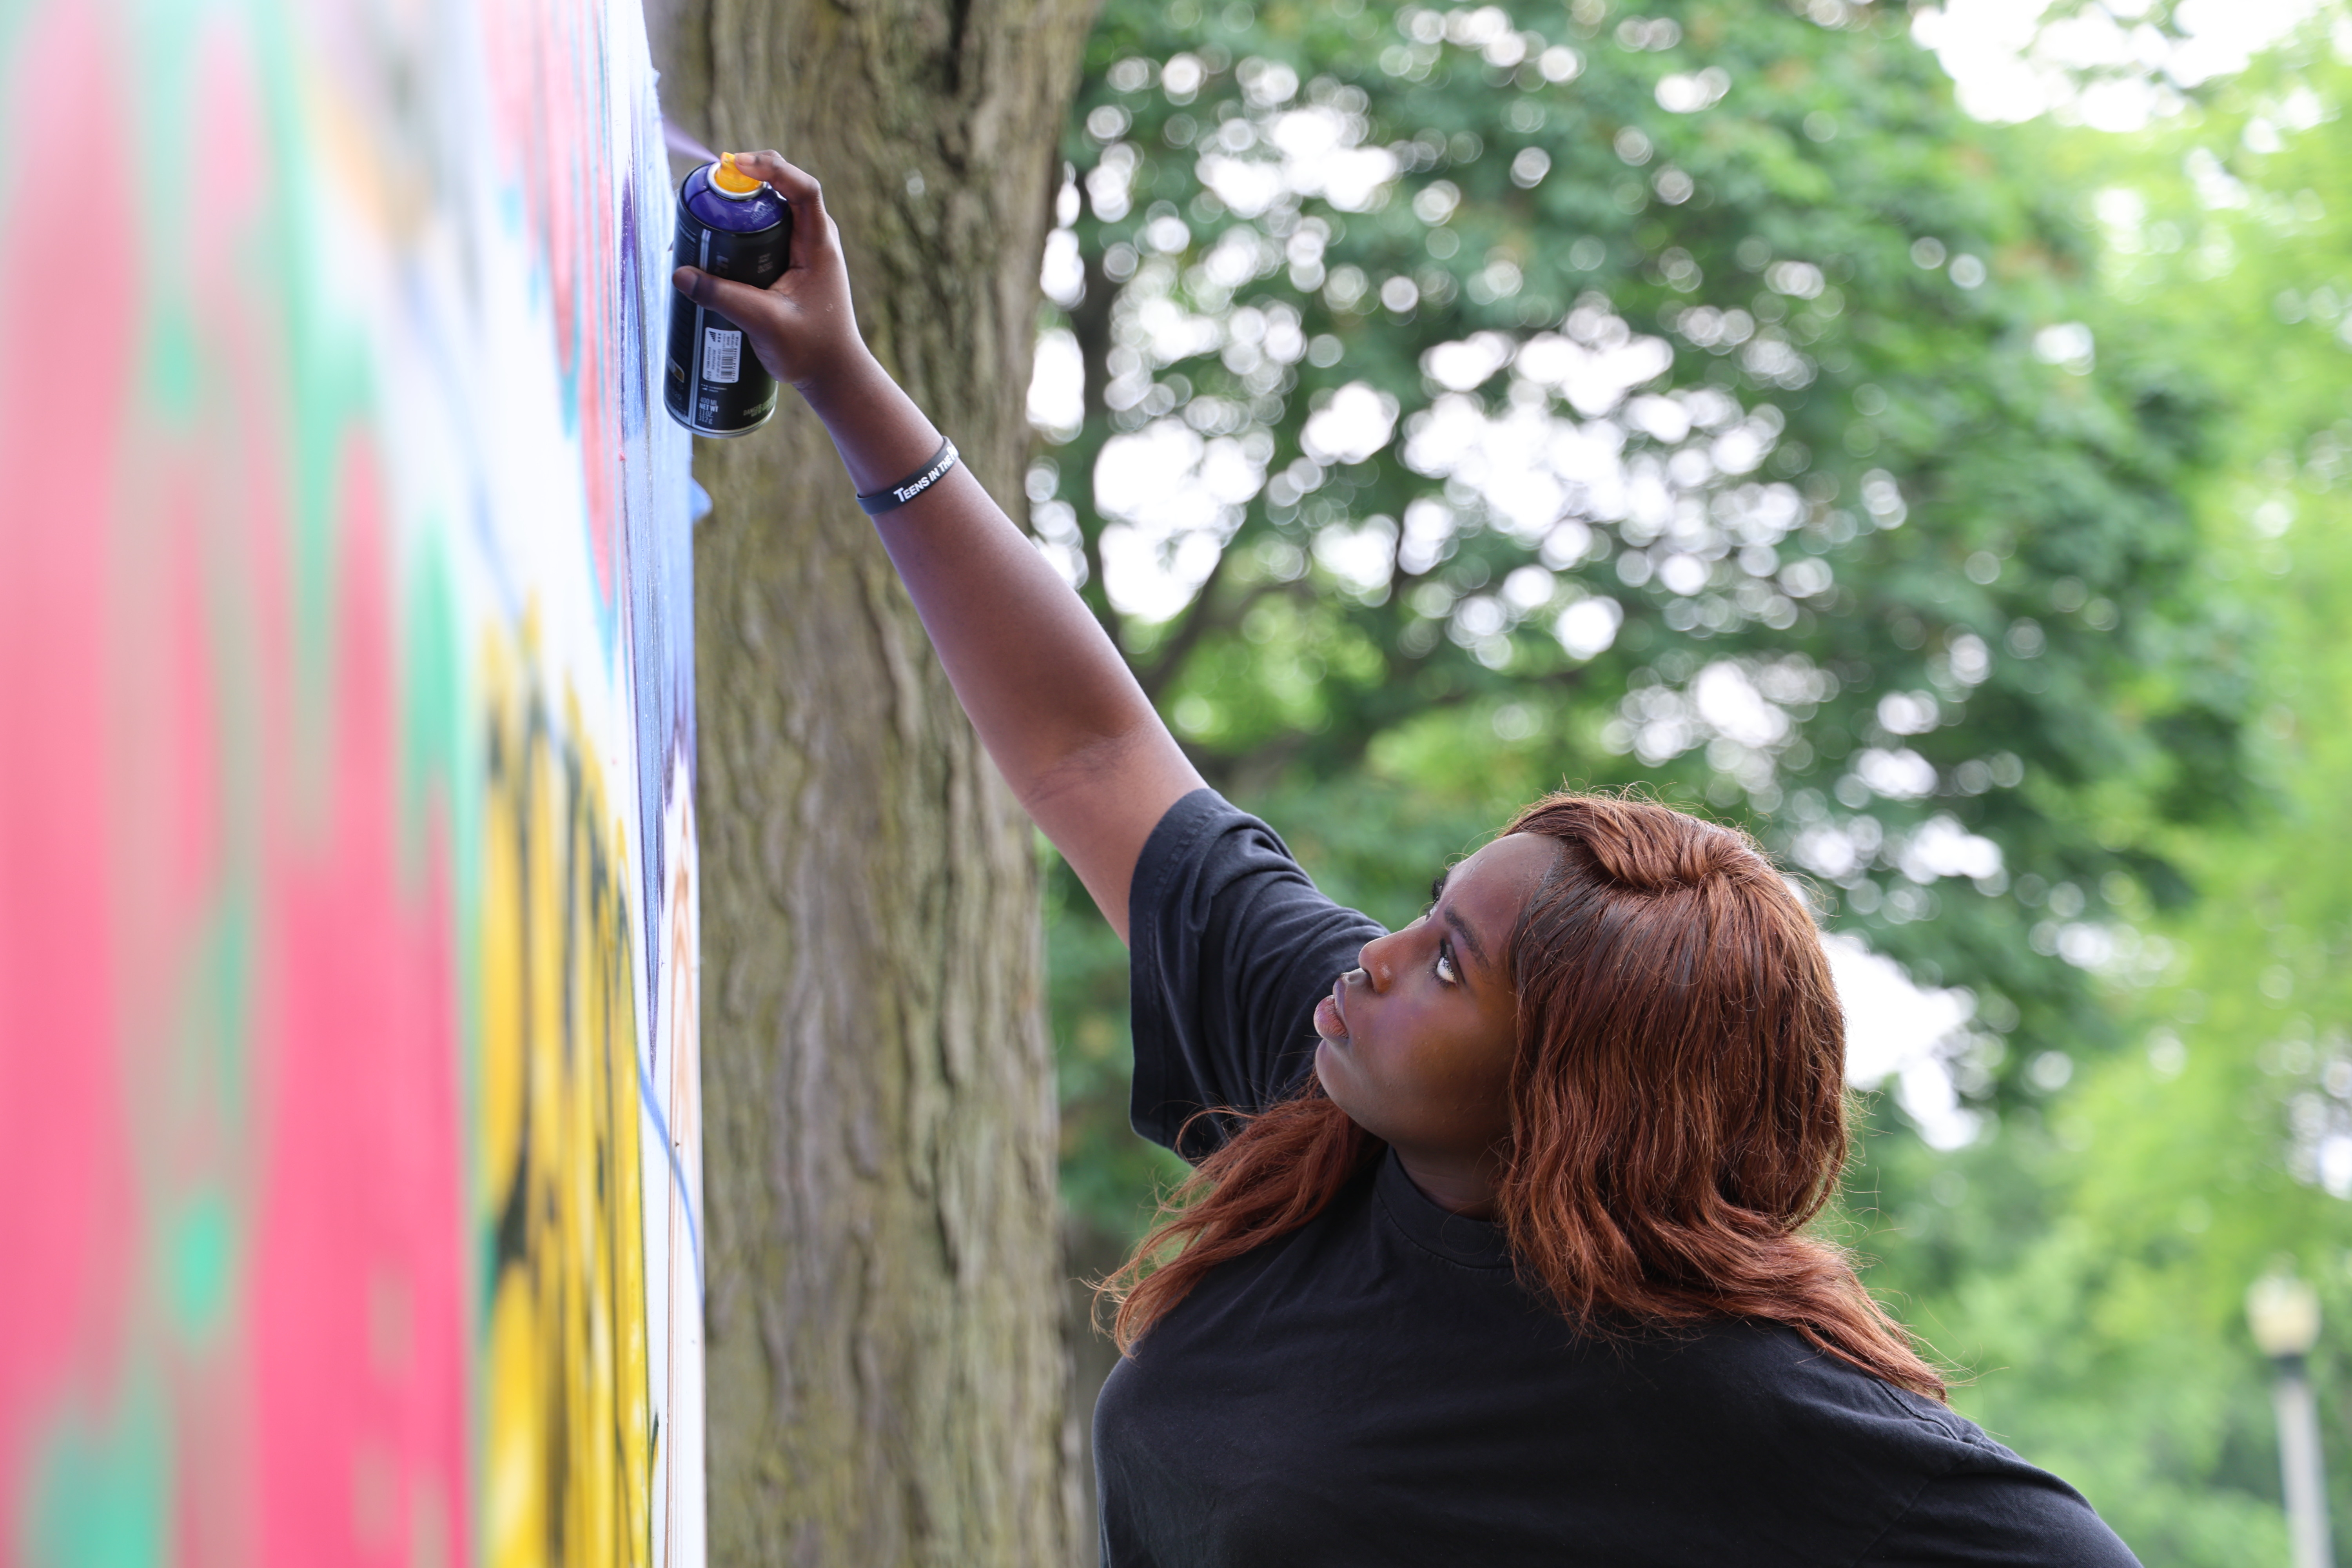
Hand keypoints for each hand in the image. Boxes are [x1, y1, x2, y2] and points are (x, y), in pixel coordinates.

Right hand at [672, 151, 869, 393]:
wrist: (832, 374)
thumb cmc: (810, 350)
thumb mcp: (763, 323)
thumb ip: (723, 297)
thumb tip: (680, 274)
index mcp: (819, 245)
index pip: (804, 189)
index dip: (773, 168)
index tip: (737, 165)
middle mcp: (815, 238)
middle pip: (783, 188)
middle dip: (748, 177)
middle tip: (712, 183)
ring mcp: (803, 248)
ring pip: (773, 208)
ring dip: (743, 200)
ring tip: (709, 203)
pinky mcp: (791, 261)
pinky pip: (766, 228)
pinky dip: (743, 223)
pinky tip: (717, 232)